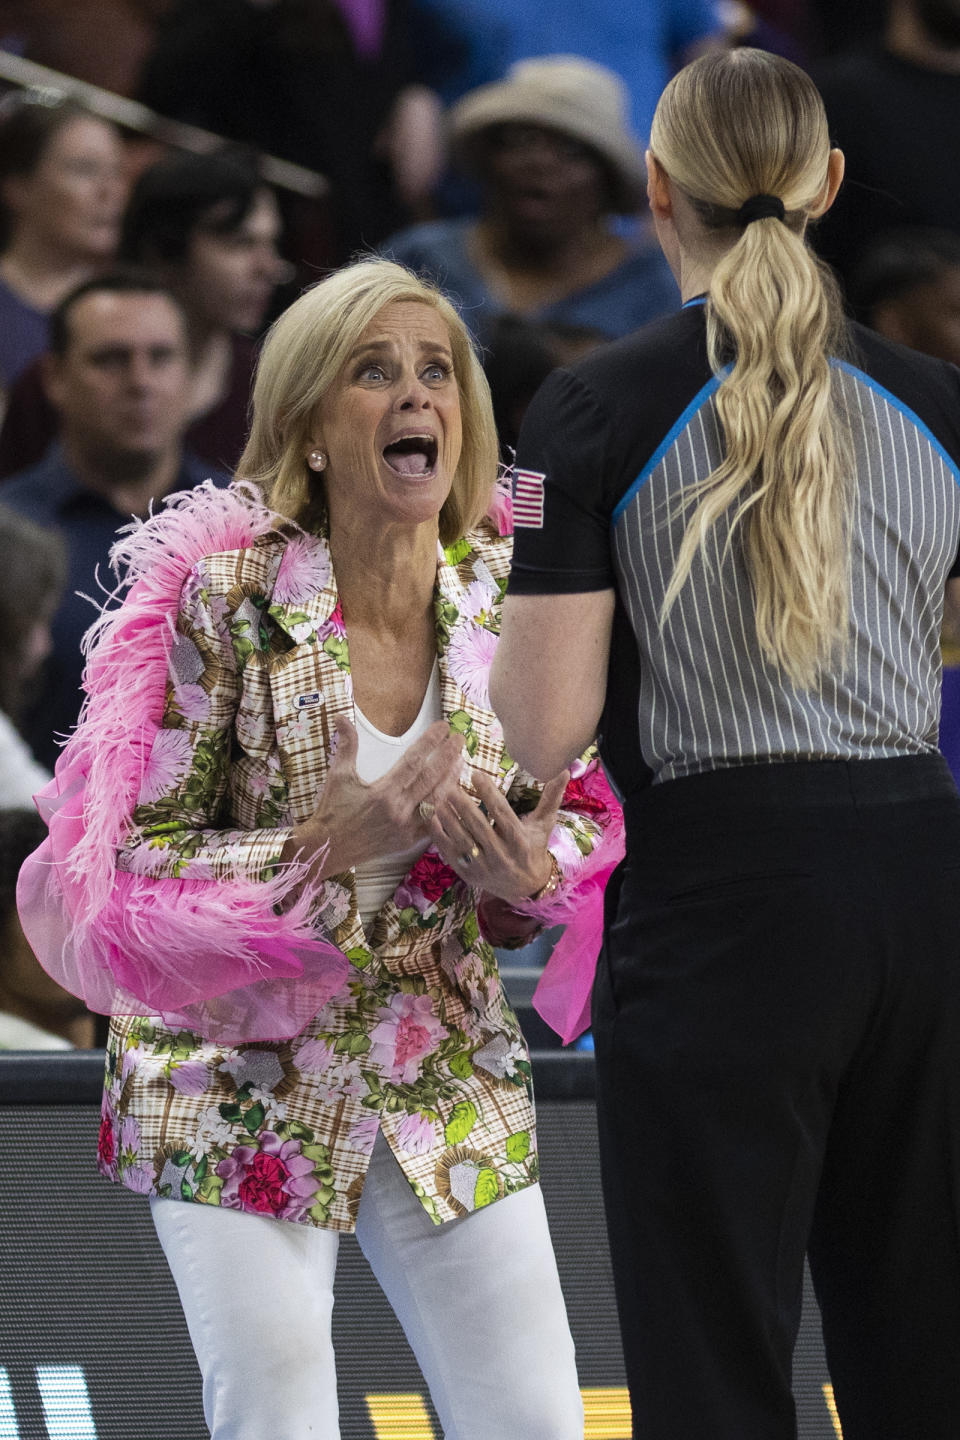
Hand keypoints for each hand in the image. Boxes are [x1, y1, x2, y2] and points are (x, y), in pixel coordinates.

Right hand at [284, 716, 463, 875]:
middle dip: (448, 756)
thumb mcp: (338, 776)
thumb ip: (346, 745)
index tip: (443, 727)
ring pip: (437, 800)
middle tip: (460, 739)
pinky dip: (445, 808)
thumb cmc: (332, 810)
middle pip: (431, 778)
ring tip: (461, 761)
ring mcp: (406, 828)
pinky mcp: (408, 841)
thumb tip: (341, 717)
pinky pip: (434, 823)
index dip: (430, 742)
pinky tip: (453, 794)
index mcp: (382, 792)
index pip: (413, 761)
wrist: (329, 848)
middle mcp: (398, 810)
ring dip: (451, 780)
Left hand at [428, 769, 568, 904]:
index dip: (489, 794)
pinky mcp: (468, 874)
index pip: (502, 814)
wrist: (525, 887)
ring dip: (448, 818)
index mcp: (519, 841)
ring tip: (439, 798)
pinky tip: (433, 818)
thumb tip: (564, 769)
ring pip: (461, 839)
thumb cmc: (534, 848)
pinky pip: (450, 853)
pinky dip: (440, 836)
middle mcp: (501, 855)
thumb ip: (551, 797)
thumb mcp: (544, 825)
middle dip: (463, 804)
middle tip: (450, 785)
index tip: (477, 775)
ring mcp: (483, 866)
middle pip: (478, 826)